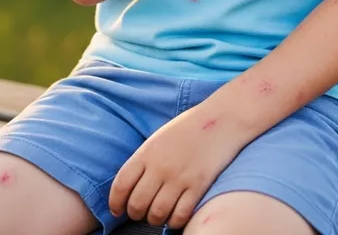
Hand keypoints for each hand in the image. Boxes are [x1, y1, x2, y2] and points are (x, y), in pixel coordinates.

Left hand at [109, 104, 246, 228]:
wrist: (222, 117)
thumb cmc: (190, 127)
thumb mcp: (160, 137)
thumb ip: (145, 160)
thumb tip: (131, 186)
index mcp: (147, 151)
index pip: (121, 184)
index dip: (115, 202)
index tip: (117, 209)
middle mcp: (161, 166)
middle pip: (137, 204)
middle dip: (135, 213)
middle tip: (140, 213)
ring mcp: (180, 176)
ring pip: (157, 214)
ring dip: (155, 219)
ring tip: (158, 215)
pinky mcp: (199, 185)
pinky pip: (180, 215)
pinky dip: (174, 221)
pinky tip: (175, 215)